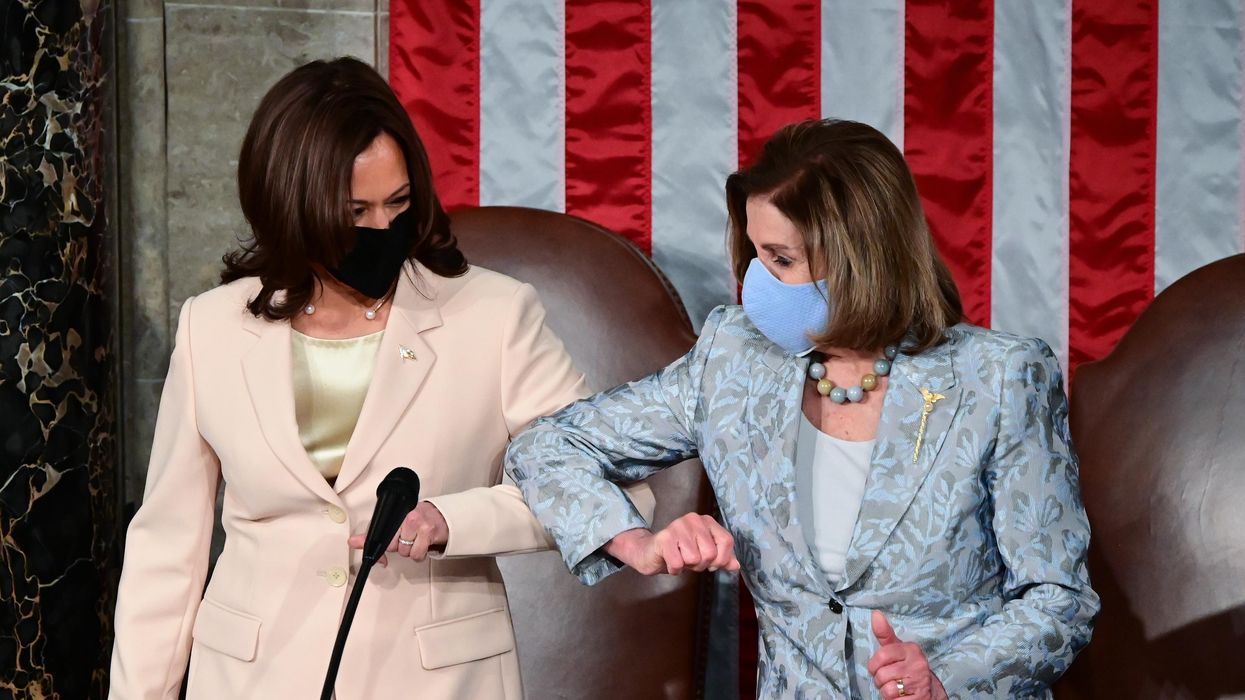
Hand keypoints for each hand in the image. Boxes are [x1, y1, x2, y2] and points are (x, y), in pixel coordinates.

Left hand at [348, 501, 448, 563]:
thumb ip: (375, 534)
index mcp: (397, 513)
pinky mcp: (429, 533)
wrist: (443, 517)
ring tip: (416, 540)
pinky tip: (422, 545)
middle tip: (407, 538)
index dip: (380, 547)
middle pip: (392, 545)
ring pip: (404, 551)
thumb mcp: (396, 523)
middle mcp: (408, 516)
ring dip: (410, 550)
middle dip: (398, 546)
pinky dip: (419, 554)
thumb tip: (353, 542)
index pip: (380, 532)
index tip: (380, 558)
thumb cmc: (420, 519)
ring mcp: (419, 524)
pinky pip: (417, 555)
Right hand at [603, 513, 739, 575]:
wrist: (650, 552)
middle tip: (690, 560)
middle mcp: (693, 519)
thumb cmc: (680, 552)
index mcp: (707, 521)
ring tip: (679, 559)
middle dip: (701, 564)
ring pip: (694, 559)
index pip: (727, 541)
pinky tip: (669, 562)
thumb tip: (736, 565)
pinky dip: (674, 569)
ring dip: (687, 566)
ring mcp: (678, 527)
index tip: (712, 564)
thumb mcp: (704, 555)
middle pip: (711, 553)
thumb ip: (722, 559)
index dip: (722, 559)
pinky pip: (678, 564)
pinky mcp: (664, 538)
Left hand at [867, 611, 947, 699]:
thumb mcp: (897, 649)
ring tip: (896, 688)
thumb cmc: (907, 667)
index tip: (878, 666)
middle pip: (881, 675)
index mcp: (911, 650)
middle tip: (889, 678)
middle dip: (880, 680)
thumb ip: (885, 634)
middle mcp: (918, 665)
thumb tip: (875, 614)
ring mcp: (920, 683)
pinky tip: (901, 696)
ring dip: (886, 691)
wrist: (929, 690)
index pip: (881, 655)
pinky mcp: (919, 699)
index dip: (874, 664)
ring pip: (887, 690)